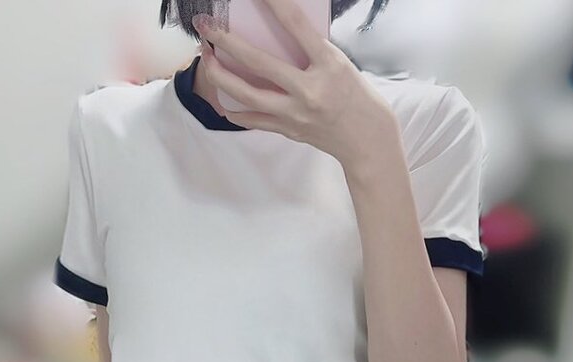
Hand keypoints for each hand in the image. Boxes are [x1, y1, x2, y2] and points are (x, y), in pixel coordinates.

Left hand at [193, 0, 397, 170]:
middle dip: (226, 41)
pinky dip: (234, 109)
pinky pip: (254, 120)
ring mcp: (296, 114)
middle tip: (206, 26)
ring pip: (248, 94)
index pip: (296, 25)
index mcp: (328, 64)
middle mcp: (309, 90)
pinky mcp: (289, 130)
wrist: (366, 139)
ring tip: (207, 59)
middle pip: (258, 63)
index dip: (274, 5)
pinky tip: (221, 97)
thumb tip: (280, 32)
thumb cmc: (356, 95)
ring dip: (221, 75)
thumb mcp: (340, 63)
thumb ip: (312, 50)